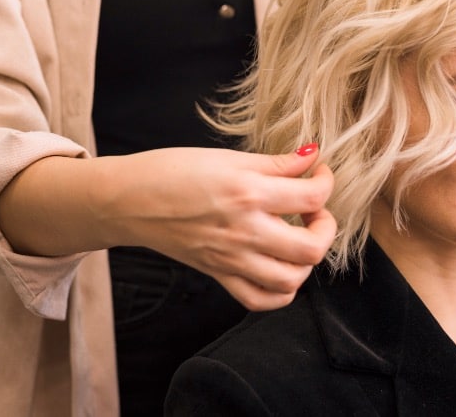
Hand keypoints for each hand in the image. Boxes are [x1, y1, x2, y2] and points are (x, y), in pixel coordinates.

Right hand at [100, 144, 335, 310]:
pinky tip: (282, 266)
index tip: (319, 173)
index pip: (311, 197)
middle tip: (315, 210)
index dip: (326, 181)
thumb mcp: (229, 157)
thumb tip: (313, 155)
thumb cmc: (173, 171)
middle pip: (311, 247)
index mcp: (248, 194)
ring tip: (299, 237)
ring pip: (292, 280)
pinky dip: (281, 291)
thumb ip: (276, 163)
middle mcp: (244, 231)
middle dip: (326, 227)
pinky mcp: (219, 275)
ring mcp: (231, 259)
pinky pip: (260, 300)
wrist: (129, 199)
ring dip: (307, 261)